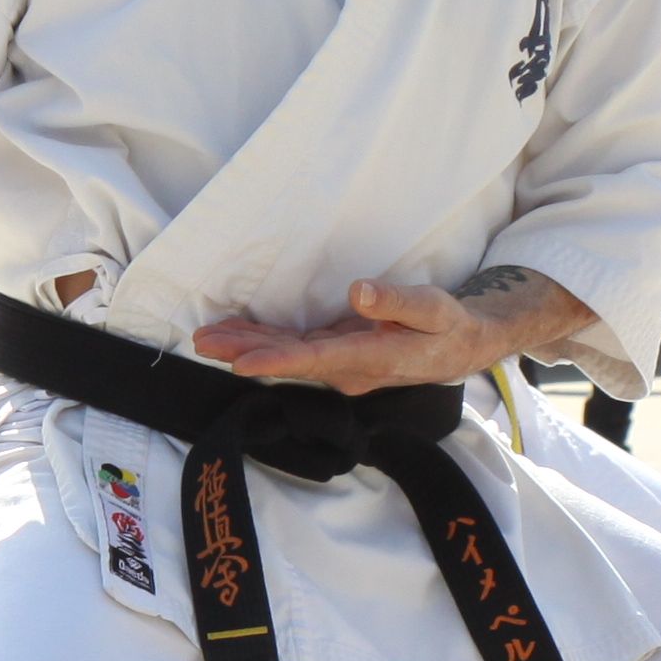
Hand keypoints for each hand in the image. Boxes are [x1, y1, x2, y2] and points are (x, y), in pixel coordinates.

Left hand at [190, 276, 512, 393]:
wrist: (459, 348)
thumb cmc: (447, 326)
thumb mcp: (432, 308)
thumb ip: (396, 301)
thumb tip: (358, 292)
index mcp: (372, 357)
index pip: (316, 361)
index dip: (277, 363)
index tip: (241, 364)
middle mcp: (349, 368)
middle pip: (289, 361)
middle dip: (244, 353)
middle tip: (202, 342)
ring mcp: (340, 363)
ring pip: (287, 356)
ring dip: (246, 347)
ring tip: (205, 339)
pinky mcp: (336, 354)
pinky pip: (294, 350)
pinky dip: (264, 343)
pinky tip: (237, 336)